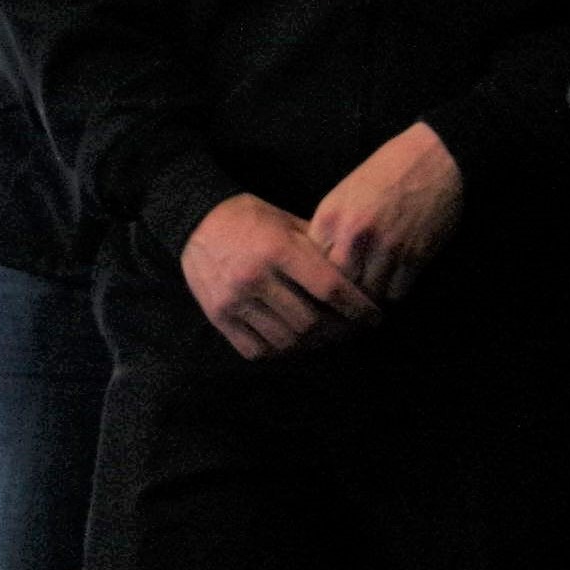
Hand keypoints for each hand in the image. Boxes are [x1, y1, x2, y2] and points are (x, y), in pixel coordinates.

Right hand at [183, 192, 372, 361]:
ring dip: (312, 344)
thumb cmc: (250, 218)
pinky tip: (292, 342)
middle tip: (353, 330)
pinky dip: (280, 352)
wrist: (194, 221)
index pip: (329, 289)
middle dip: (340, 331)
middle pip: (310, 322)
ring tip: (326, 337)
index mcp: (277, 249)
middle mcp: (255, 278)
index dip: (359, 308)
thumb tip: (359, 274)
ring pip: (286, 341)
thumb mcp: (288, 222)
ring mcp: (233, 300)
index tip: (375, 317)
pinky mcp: (217, 316)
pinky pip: (256, 350)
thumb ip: (320, 248)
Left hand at [309, 121, 463, 304]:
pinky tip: (392, 286)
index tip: (320, 290)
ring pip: (368, 294)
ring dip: (369, 299)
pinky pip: (397, 293)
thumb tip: (316, 267)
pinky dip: (393, 293)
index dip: (315, 280)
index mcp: (330, 217)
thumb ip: (329, 229)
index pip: (311, 265)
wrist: (436, 158)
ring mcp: (386, 248)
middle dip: (341, 297)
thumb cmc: (386, 172)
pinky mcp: (415, 257)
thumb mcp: (344, 194)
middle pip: (338, 285)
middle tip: (344, 306)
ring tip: (367, 302)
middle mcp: (354, 235)